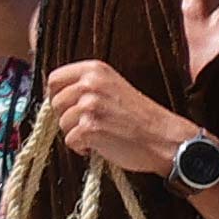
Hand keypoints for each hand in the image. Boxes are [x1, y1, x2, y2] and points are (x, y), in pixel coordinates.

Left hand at [38, 60, 197, 178]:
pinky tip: (99, 145)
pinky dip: (81, 148)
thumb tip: (56, 97)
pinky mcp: (90, 127)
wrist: (163, 137)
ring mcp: (90, 105)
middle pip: (55, 103)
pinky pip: (70, 141)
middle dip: (67, 117)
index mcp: (95, 70)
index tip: (66, 107)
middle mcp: (90, 83)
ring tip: (99, 134)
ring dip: (76, 134)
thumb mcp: (112, 87)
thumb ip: (87, 87)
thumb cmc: (140, 117)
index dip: (56, 96)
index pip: (54, 79)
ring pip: (61, 124)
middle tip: (88, 124)